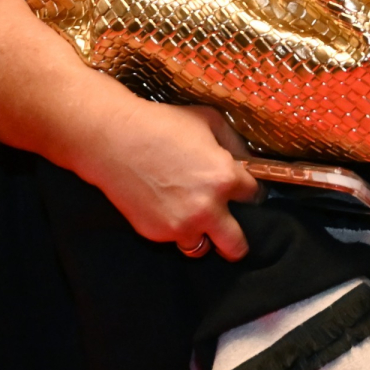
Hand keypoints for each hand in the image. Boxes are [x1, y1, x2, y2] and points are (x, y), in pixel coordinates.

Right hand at [70, 100, 259, 259]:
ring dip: (201, 236)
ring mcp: (180, 226)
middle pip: (236, 246)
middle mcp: (207, 209)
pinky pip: (174, 239)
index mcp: (225, 179)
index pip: (253, 196)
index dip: (247, 190)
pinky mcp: (156, 233)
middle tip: (231, 232)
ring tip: (193, 219)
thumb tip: (245, 161)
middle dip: (237, 242)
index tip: (241, 190)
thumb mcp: (209, 121)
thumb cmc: (163, 125)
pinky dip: (174, 228)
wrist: (115, 140)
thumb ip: (233, 144)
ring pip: (201, 247)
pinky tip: (165, 206)